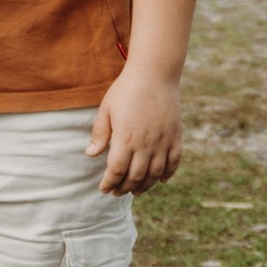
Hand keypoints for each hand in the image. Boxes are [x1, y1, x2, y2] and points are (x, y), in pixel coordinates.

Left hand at [88, 65, 182, 193]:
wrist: (154, 73)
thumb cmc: (126, 89)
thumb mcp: (106, 109)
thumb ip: (100, 133)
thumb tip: (91, 155)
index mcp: (126, 138)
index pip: (116, 170)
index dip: (109, 183)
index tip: (104, 189)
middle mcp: (146, 144)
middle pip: (135, 176)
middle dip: (124, 188)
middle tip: (117, 192)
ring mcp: (163, 142)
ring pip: (154, 174)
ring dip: (144, 186)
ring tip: (135, 191)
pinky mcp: (176, 137)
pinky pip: (173, 162)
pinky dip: (167, 174)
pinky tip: (159, 180)